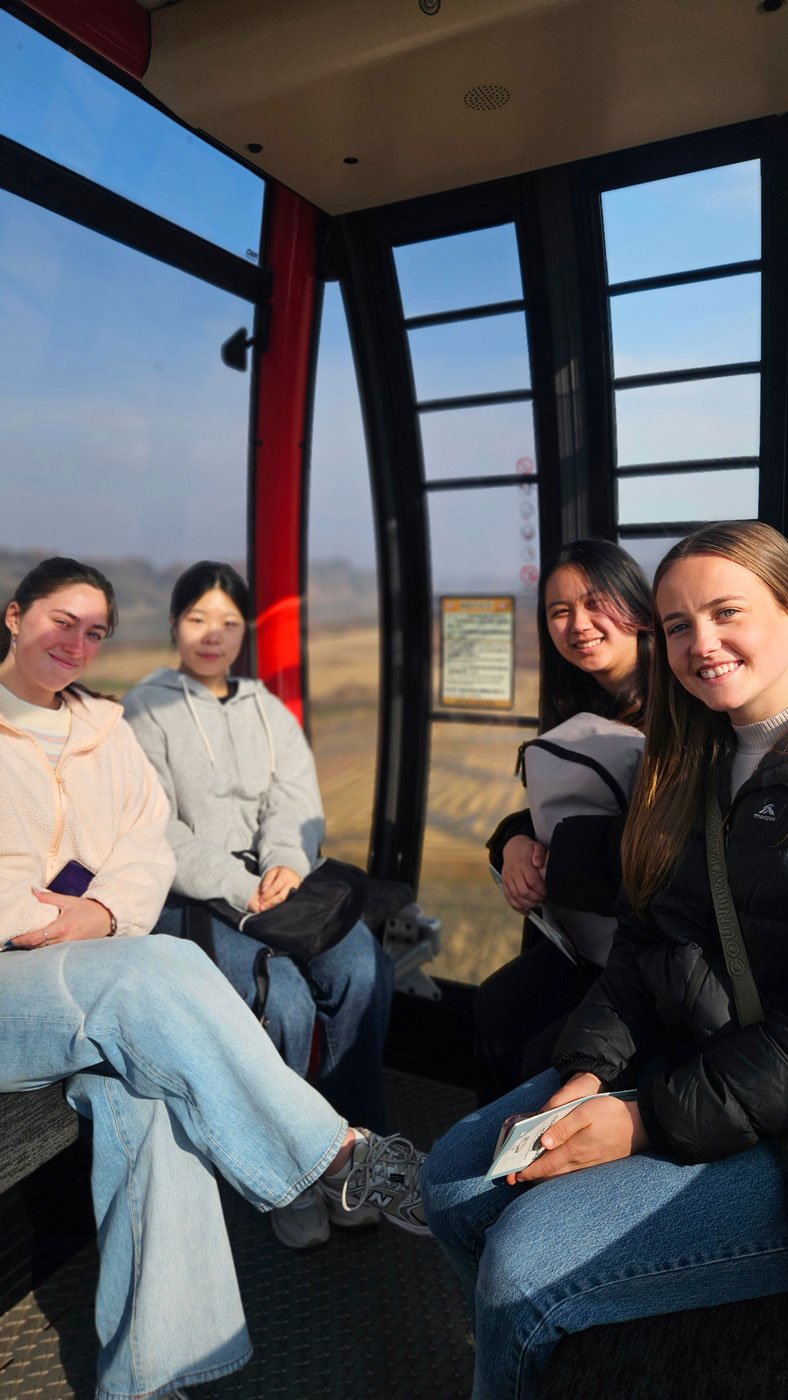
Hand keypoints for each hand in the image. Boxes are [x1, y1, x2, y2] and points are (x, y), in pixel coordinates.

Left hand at [10, 889, 112, 948]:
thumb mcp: (68, 901)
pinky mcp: (72, 949)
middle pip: (38, 947)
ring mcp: (69, 947)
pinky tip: (39, 945)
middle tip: (14, 940)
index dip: (22, 940)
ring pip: (45, 951)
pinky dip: (45, 949)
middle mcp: (65, 939)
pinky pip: (54, 952)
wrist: (107, 918)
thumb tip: (33, 892)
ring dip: (34, 948)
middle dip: (25, 944)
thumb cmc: (88, 909)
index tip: (12, 939)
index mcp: (62, 927)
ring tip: (24, 943)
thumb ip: (49, 898)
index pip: (37, 937)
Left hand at [256, 866, 301, 912]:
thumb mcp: (272, 873)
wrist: (291, 873)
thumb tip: (263, 892)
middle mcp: (292, 884)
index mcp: (286, 876)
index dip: (267, 894)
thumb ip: (267, 881)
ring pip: (284, 901)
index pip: (276, 887)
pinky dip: (277, 906)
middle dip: (270, 902)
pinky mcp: (296, 897)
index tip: (260, 899)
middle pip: (281, 897)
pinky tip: (270, 908)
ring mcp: (296, 891)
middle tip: (261, 907)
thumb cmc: (279, 873)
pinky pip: (286, 903)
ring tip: (264, 908)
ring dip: (273, 906)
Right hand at [500, 835, 547, 913]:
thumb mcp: (536, 846)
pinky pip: (509, 898)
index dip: (541, 889)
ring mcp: (507, 878)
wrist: (511, 847)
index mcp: (522, 863)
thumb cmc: (527, 848)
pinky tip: (526, 911)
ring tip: (537, 904)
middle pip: (524, 891)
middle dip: (535, 898)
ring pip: (516, 897)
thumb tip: (539, 863)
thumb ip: (539, 854)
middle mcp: (513, 872)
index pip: (532, 881)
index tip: (547, 892)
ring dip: (528, 904)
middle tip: (543, 899)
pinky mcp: (504, 884)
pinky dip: (518, 907)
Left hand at [508, 1076, 647, 1184]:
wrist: (642, 1124)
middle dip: (533, 1175)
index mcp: (574, 1149)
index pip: (546, 1165)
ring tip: (533, 1173)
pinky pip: (573, 1173)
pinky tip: (557, 1168)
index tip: (515, 1174)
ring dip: (546, 1175)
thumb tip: (543, 1142)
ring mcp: (590, 1165)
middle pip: (551, 1174)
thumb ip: (563, 1126)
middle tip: (517, 1176)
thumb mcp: (585, 1111)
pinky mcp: (598, 1164)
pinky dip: (560, 1173)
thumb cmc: (612, 1113)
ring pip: (562, 1176)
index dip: (529, 1171)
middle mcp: (581, 1162)